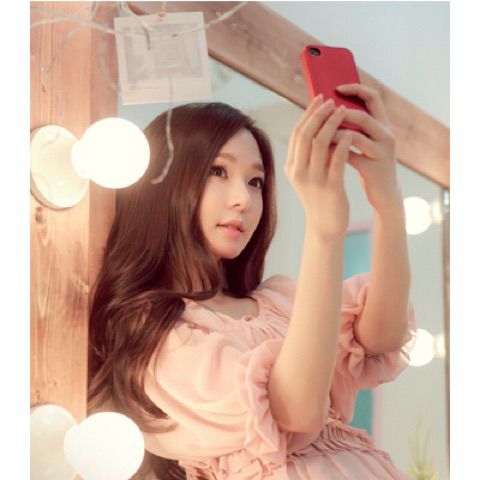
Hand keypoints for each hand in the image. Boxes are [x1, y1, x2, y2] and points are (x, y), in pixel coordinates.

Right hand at [285, 95, 352, 237]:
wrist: (325, 225)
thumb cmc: (320, 197)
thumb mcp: (309, 174)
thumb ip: (311, 154)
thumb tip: (321, 126)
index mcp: (291, 167)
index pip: (297, 133)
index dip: (308, 113)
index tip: (320, 99)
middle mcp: (298, 172)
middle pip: (306, 134)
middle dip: (319, 114)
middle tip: (332, 100)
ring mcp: (313, 180)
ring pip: (320, 143)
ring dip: (332, 123)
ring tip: (343, 111)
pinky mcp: (330, 187)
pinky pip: (336, 159)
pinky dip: (343, 142)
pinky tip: (350, 133)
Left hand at [334, 84, 402, 213]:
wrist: (385, 193)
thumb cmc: (370, 164)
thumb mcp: (366, 143)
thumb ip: (353, 128)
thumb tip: (325, 111)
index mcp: (384, 125)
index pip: (373, 97)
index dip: (356, 89)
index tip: (335, 87)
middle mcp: (387, 135)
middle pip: (364, 116)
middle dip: (340, 114)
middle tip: (323, 114)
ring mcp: (382, 152)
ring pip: (356, 136)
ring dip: (335, 134)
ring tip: (320, 134)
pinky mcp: (374, 168)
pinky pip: (351, 156)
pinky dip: (335, 153)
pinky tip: (322, 152)